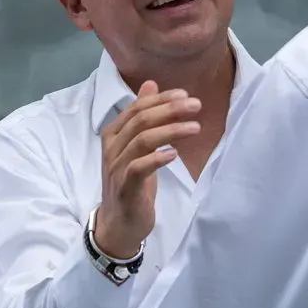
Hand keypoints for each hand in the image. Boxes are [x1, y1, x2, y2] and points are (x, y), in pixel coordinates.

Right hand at [94, 81, 201, 257]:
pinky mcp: (125, 188)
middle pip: (140, 121)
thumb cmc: (130, 181)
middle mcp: (112, 148)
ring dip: (170, 131)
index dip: (161, 100)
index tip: (185, 95)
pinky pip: (139, 168)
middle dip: (169, 110)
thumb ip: (141, 116)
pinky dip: (157, 158)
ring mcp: (116, 168)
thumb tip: (151, 84)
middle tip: (195, 106)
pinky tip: (175, 154)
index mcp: (113, 134)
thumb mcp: (137, 146)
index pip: (136, 108)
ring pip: (142, 141)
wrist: (118, 223)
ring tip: (195, 128)